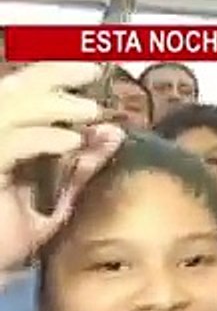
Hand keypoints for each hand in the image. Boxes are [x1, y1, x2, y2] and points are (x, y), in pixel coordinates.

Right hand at [0, 63, 122, 274]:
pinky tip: (70, 141)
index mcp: (1, 141)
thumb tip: (111, 135)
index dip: (53, 77)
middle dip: (51, 75)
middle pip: (12, 90)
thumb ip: (79, 170)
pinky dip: (39, 138)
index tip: (91, 72)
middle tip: (90, 70)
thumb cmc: (8, 241)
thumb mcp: (55, 201)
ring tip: (88, 112)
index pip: (22, 94)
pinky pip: (8, 144)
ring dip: (51, 105)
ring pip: (8, 108)